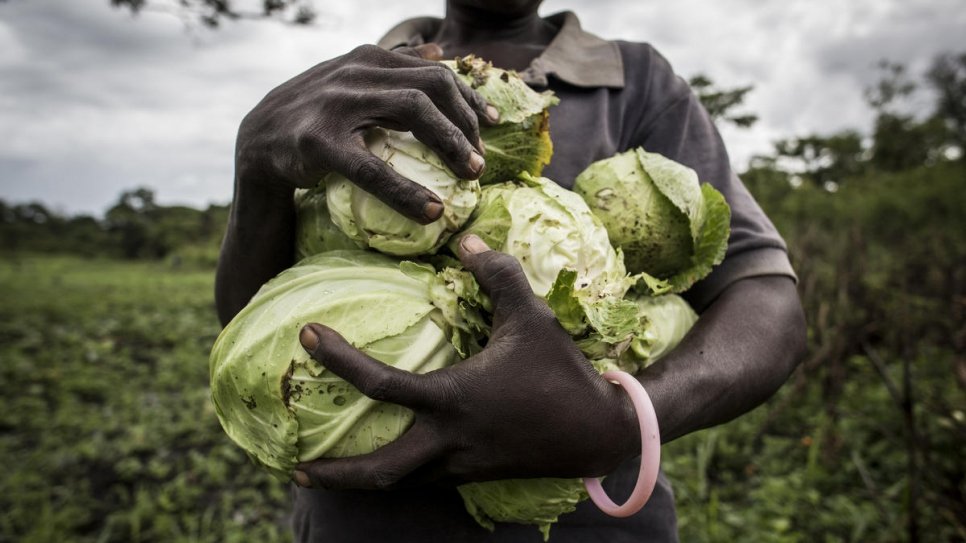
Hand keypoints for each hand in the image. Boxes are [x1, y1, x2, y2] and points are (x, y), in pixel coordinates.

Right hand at [235, 43, 497, 223]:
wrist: (257, 145)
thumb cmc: (313, 118)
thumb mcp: (350, 84)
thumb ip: (390, 69)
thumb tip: (436, 50)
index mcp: (367, 59)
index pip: (435, 71)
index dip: (470, 98)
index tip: (492, 124)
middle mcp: (354, 71)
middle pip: (432, 85)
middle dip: (466, 123)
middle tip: (480, 160)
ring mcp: (335, 103)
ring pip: (412, 110)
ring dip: (450, 144)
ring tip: (471, 175)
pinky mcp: (317, 142)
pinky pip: (372, 168)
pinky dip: (407, 191)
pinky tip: (431, 210)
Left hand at [293, 235, 640, 489]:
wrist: (599, 432)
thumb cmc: (561, 371)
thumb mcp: (530, 317)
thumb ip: (496, 275)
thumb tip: (467, 238)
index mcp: (453, 398)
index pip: (380, 384)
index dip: (338, 360)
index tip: (307, 338)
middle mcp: (449, 440)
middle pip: (378, 473)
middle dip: (334, 475)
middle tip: (294, 467)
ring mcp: (461, 464)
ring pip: (399, 486)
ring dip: (360, 483)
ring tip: (328, 474)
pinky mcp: (475, 474)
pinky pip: (424, 482)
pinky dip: (397, 477)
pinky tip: (389, 462)